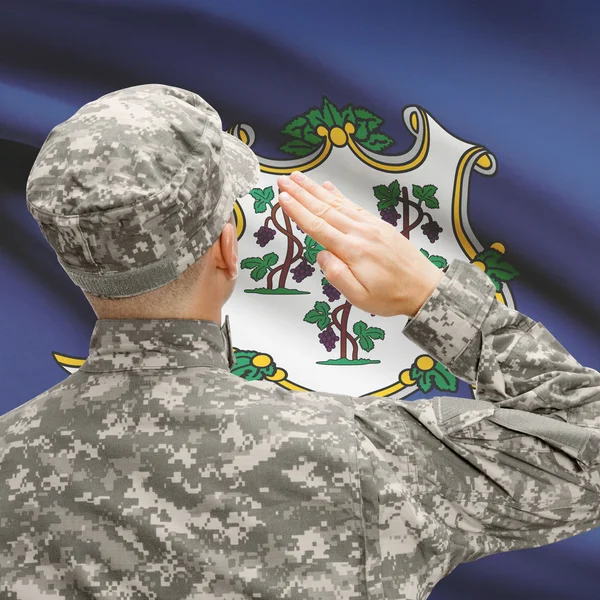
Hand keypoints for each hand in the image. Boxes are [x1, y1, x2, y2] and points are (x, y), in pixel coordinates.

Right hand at [277, 172, 443, 316]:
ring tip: (298, 177)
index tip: (282, 197)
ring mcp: (370, 226)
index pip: (318, 227)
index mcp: (352, 251)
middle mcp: (360, 233)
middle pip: (324, 209)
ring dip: (315, 189)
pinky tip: (328, 187)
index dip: (298, 212)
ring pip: (337, 204)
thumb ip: (337, 276)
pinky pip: (354, 205)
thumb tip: (320, 254)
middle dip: (301, 194)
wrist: (425, 288)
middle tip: (282, 180)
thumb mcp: (360, 298)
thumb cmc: (391, 297)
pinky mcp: (379, 225)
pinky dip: (339, 195)